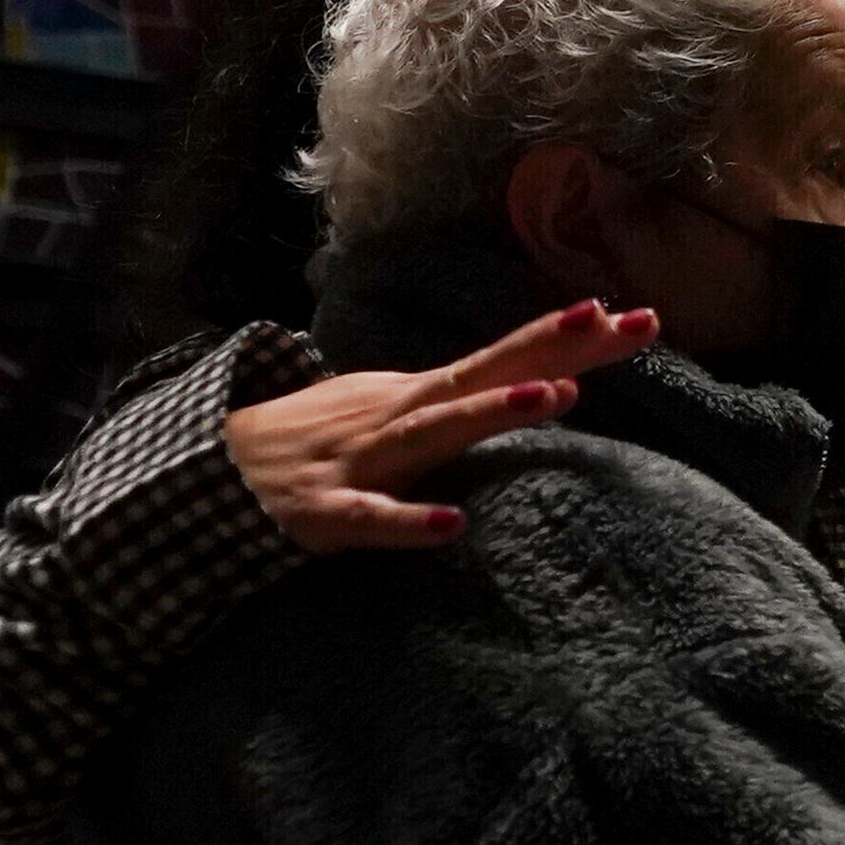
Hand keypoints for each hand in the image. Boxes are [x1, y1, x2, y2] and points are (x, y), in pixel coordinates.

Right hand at [224, 303, 656, 552]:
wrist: (206, 472)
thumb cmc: (319, 442)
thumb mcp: (397, 412)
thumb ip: (473, 402)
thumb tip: (563, 387)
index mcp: (417, 393)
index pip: (505, 359)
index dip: (567, 340)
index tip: (638, 317)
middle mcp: (397, 414)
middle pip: (486, 376)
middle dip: (552, 350)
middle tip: (620, 322)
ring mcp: (361, 460)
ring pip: (435, 433)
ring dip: (492, 414)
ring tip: (557, 397)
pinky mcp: (325, 512)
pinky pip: (372, 520)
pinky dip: (409, 521)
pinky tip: (452, 526)